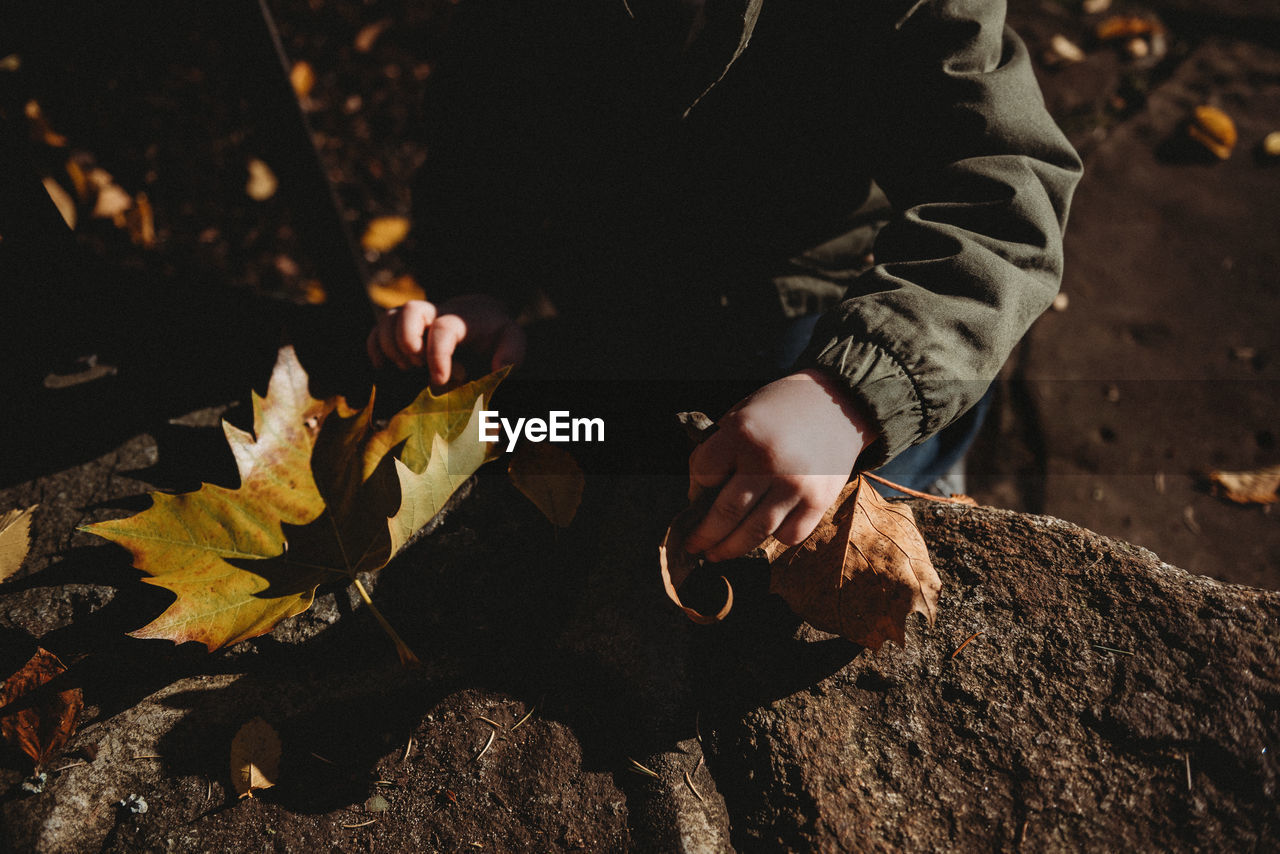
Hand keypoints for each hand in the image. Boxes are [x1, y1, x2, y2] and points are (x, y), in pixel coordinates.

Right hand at [366, 295, 525, 383]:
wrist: (480, 317)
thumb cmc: (495, 334)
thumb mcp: (512, 340)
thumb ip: (512, 353)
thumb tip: (499, 368)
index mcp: (461, 318)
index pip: (443, 328)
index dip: (437, 354)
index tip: (439, 380)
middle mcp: (434, 313)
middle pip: (410, 311)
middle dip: (409, 342)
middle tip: (419, 367)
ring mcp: (414, 319)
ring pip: (388, 319)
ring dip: (391, 347)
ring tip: (407, 368)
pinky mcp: (399, 328)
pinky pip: (376, 331)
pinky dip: (375, 349)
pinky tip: (385, 368)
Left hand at [683, 369, 875, 561]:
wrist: (839, 403)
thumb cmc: (782, 408)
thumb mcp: (742, 412)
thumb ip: (721, 449)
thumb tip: (699, 495)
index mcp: (742, 433)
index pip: (703, 475)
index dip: (695, 488)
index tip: (697, 496)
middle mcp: (767, 462)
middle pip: (724, 514)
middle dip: (704, 536)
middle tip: (694, 546)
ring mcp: (794, 485)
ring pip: (754, 533)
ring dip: (730, 548)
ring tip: (717, 554)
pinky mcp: (818, 501)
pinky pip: (788, 535)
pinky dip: (775, 537)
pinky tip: (765, 531)